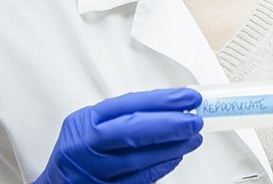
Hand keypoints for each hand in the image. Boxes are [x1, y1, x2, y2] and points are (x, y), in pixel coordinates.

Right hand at [34, 87, 202, 183]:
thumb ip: (122, 117)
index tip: (187, 97)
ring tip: (193, 138)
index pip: (127, 106)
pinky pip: (137, 180)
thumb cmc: (78, 153)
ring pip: (137, 159)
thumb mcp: (89, 127)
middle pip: (131, 131)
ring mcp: (92, 172)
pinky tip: (175, 158)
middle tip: (194, 119)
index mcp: (83, 122)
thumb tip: (170, 107)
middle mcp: (84, 147)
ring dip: (171, 147)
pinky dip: (159, 168)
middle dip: (168, 123)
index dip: (161, 100)